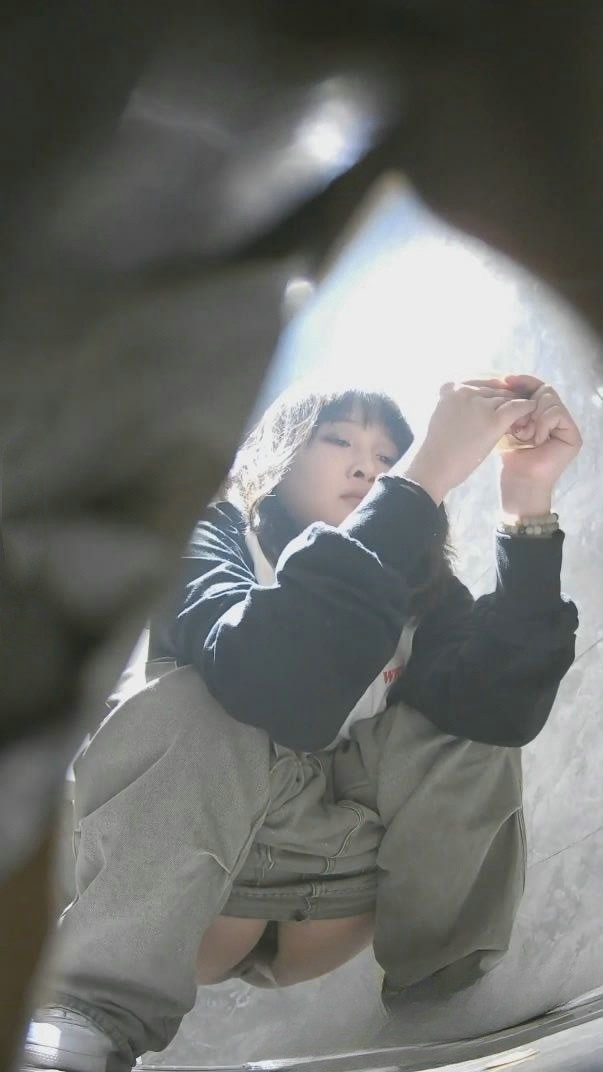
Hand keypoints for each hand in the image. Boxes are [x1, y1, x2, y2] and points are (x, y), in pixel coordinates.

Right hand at [400, 380, 537, 503]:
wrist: (434, 467)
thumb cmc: (436, 448)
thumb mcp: (442, 415)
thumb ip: (458, 405)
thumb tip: (479, 403)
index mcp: (450, 388)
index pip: (481, 384)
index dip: (492, 395)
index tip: (498, 406)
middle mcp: (465, 391)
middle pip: (495, 390)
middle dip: (505, 400)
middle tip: (513, 413)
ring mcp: (479, 404)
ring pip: (507, 398)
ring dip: (516, 407)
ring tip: (522, 418)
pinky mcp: (493, 420)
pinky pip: (517, 407)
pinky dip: (527, 409)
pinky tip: (532, 413)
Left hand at [496, 374, 582, 515]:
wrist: (518, 483)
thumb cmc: (510, 458)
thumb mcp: (507, 425)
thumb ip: (513, 405)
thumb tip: (506, 380)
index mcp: (541, 415)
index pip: (537, 388)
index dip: (523, 382)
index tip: (506, 380)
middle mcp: (557, 419)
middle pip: (545, 391)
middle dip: (526, 401)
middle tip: (516, 419)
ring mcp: (567, 427)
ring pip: (551, 400)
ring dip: (532, 415)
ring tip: (523, 433)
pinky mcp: (573, 436)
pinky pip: (556, 413)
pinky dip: (542, 424)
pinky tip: (534, 439)